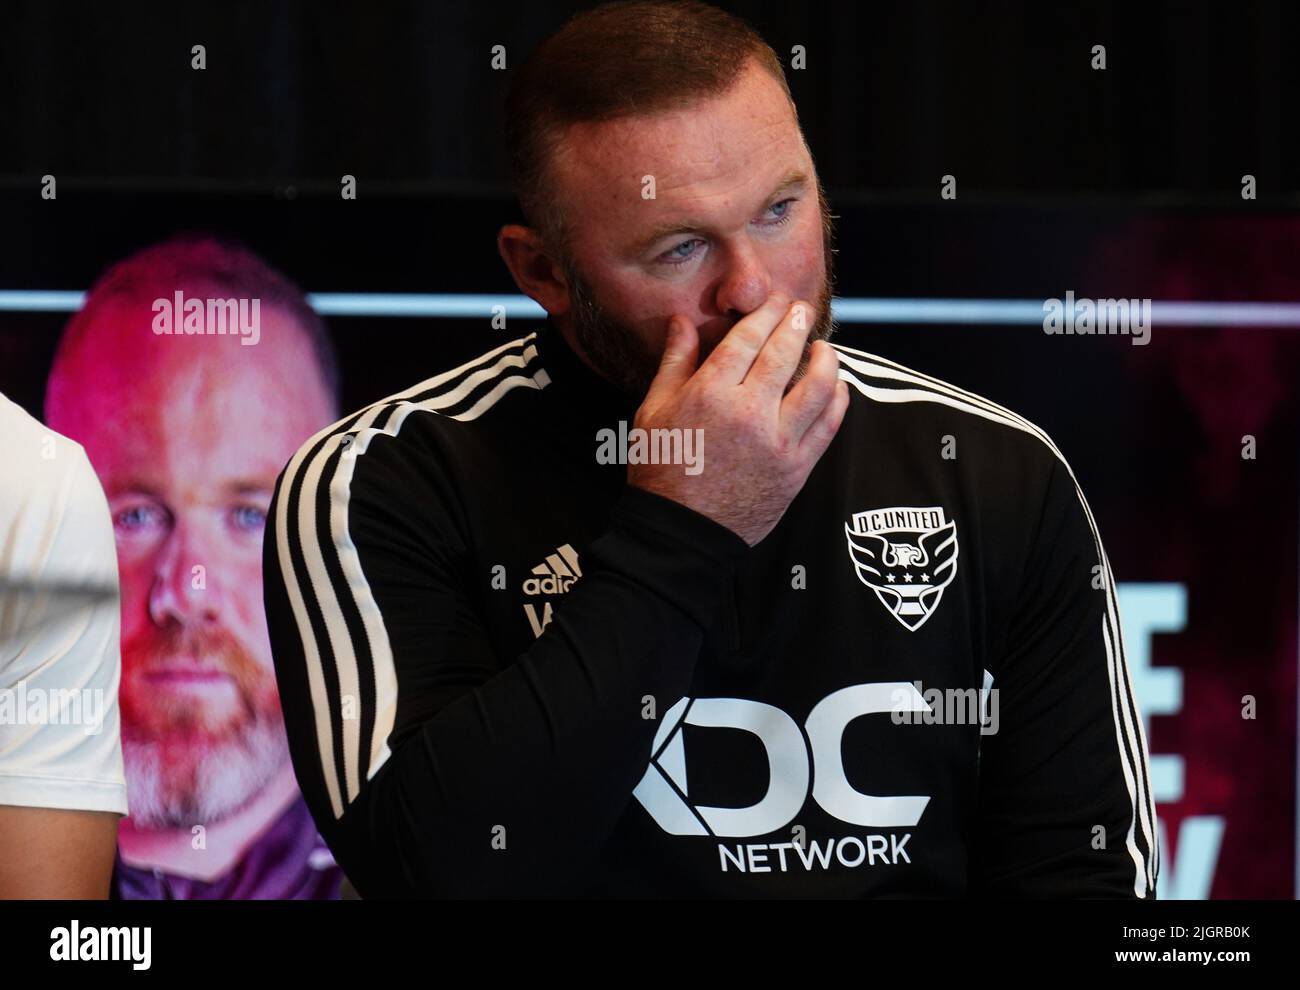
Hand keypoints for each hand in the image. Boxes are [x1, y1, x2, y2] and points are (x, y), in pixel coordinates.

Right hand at [627, 292, 849, 545]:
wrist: (681, 532)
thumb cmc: (662, 469)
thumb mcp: (654, 410)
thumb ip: (674, 362)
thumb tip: (682, 321)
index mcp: (711, 393)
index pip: (748, 337)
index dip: (767, 312)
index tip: (776, 301)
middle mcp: (749, 411)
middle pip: (784, 352)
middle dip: (797, 323)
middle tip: (801, 309)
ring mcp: (778, 441)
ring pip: (817, 385)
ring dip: (826, 357)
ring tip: (824, 346)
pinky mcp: (797, 467)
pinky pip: (828, 425)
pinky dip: (838, 400)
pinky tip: (837, 386)